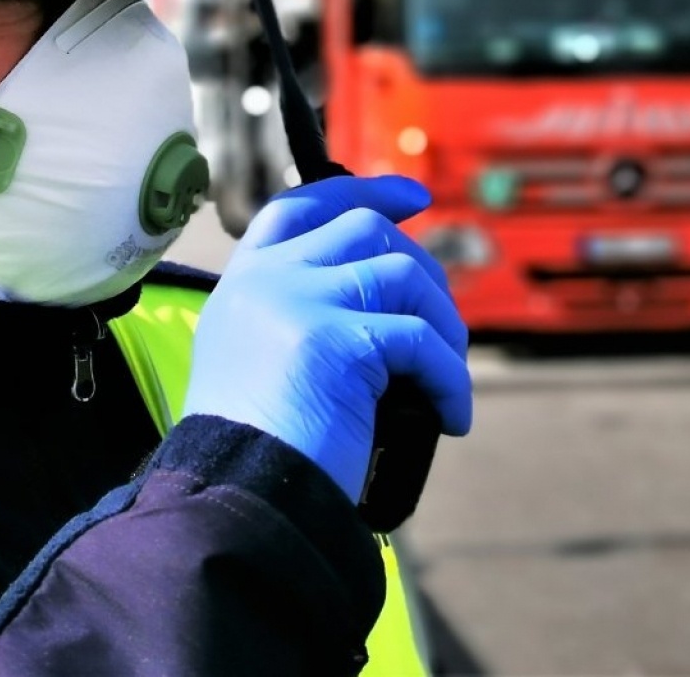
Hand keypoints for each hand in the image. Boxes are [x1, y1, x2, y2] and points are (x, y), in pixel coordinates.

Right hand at [182, 175, 471, 503]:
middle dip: (422, 266)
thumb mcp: (261, 361)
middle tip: (444, 325)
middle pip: (363, 227)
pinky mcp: (336, 338)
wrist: (240, 498)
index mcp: (243, 283)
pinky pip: (421, 341)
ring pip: (402, 273)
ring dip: (443, 325)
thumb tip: (388, 298)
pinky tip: (450, 417)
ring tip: (446, 379)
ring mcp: (298, 300)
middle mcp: (266, 280)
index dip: (359, 191)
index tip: (412, 199)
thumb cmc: (259, 452)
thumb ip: (301, 316)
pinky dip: (449, 378)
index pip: (301, 206)